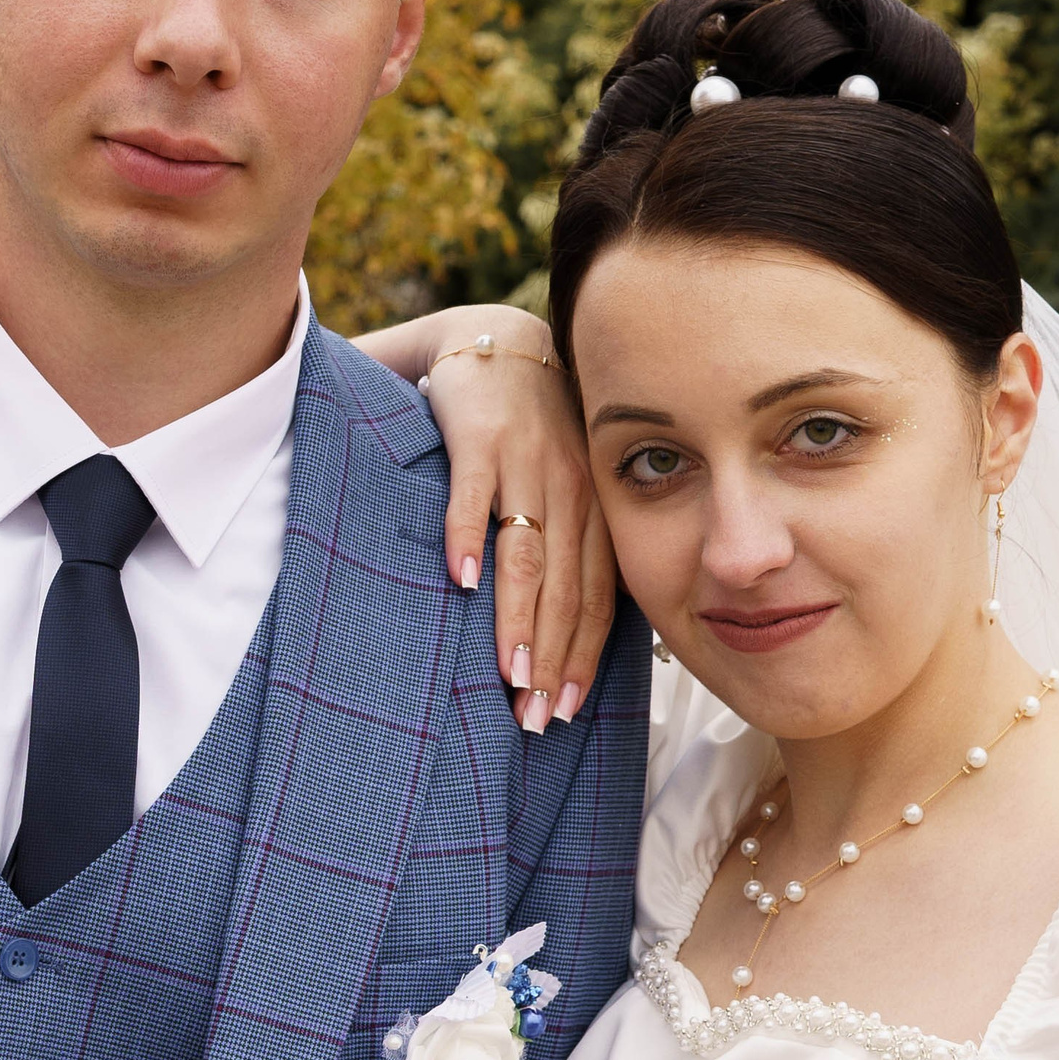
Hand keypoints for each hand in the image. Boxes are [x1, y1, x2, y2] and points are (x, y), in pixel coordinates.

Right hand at [354, 304, 617, 731]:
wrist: (500, 341)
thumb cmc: (534, 431)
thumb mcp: (566, 486)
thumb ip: (568, 548)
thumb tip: (564, 633)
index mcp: (594, 510)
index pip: (595, 597)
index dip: (582, 657)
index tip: (569, 711)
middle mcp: (569, 489)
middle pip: (564, 588)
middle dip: (552, 658)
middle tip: (537, 718)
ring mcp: (525, 462)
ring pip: (527, 553)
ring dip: (518, 618)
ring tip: (508, 675)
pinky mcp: (479, 436)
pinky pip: (473, 492)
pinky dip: (468, 535)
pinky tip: (462, 581)